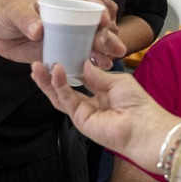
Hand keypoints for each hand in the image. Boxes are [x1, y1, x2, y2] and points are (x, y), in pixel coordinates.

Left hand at [0, 0, 124, 64]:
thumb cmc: (4, 10)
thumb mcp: (14, 10)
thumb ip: (26, 19)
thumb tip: (38, 30)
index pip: (85, 0)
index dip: (99, 8)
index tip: (106, 20)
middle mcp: (67, 15)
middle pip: (94, 22)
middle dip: (107, 33)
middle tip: (112, 45)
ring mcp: (65, 34)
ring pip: (90, 40)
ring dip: (104, 48)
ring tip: (112, 59)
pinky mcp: (59, 49)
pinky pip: (77, 55)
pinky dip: (90, 61)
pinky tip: (100, 67)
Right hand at [29, 60, 179, 170]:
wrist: (144, 127)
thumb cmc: (138, 104)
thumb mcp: (117, 81)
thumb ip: (96, 74)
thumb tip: (82, 62)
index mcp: (101, 92)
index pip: (79, 78)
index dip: (68, 67)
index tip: (57, 54)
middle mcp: (89, 103)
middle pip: (64, 88)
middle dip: (50, 75)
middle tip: (38, 61)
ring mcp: (83, 112)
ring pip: (59, 95)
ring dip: (48, 80)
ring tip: (36, 66)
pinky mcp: (79, 119)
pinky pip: (66, 100)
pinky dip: (58, 86)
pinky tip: (54, 71)